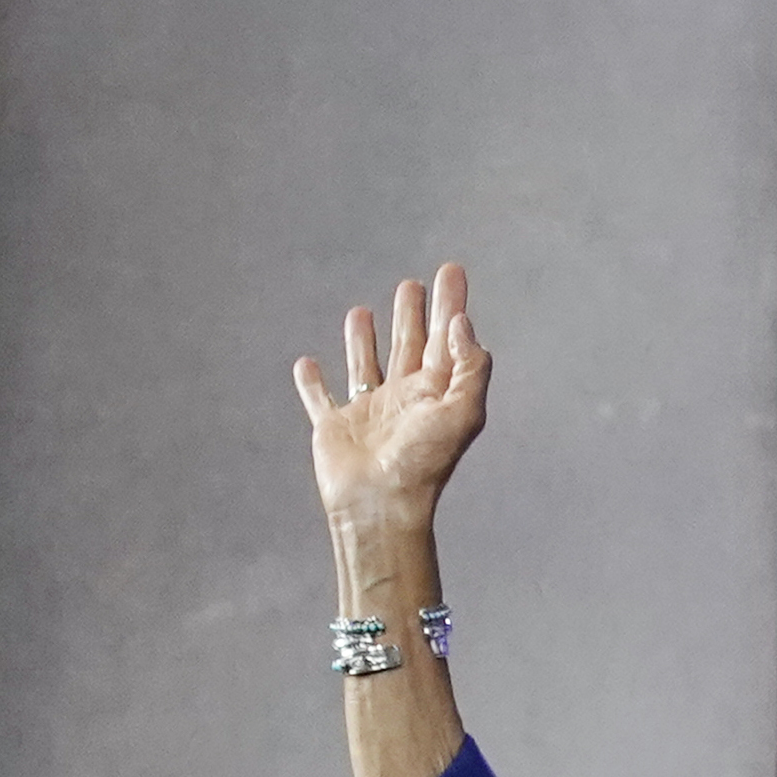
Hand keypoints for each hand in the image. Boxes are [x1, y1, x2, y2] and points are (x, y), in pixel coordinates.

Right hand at [295, 261, 490, 532]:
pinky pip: (319, 399)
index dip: (450, 305)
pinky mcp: (334, 427)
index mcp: (436, 394)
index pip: (445, 339)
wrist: (381, 505)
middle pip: (409, 346)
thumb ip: (469, 367)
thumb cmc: (423, 464)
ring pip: (365, 365)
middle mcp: (404, 400)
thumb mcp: (461, 412)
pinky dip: (311, 383)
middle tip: (413, 285)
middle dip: (412, 315)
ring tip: (361, 311)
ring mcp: (368, 413)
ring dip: (364, 340)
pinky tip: (307, 364)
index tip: (451, 271)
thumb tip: (463, 324)